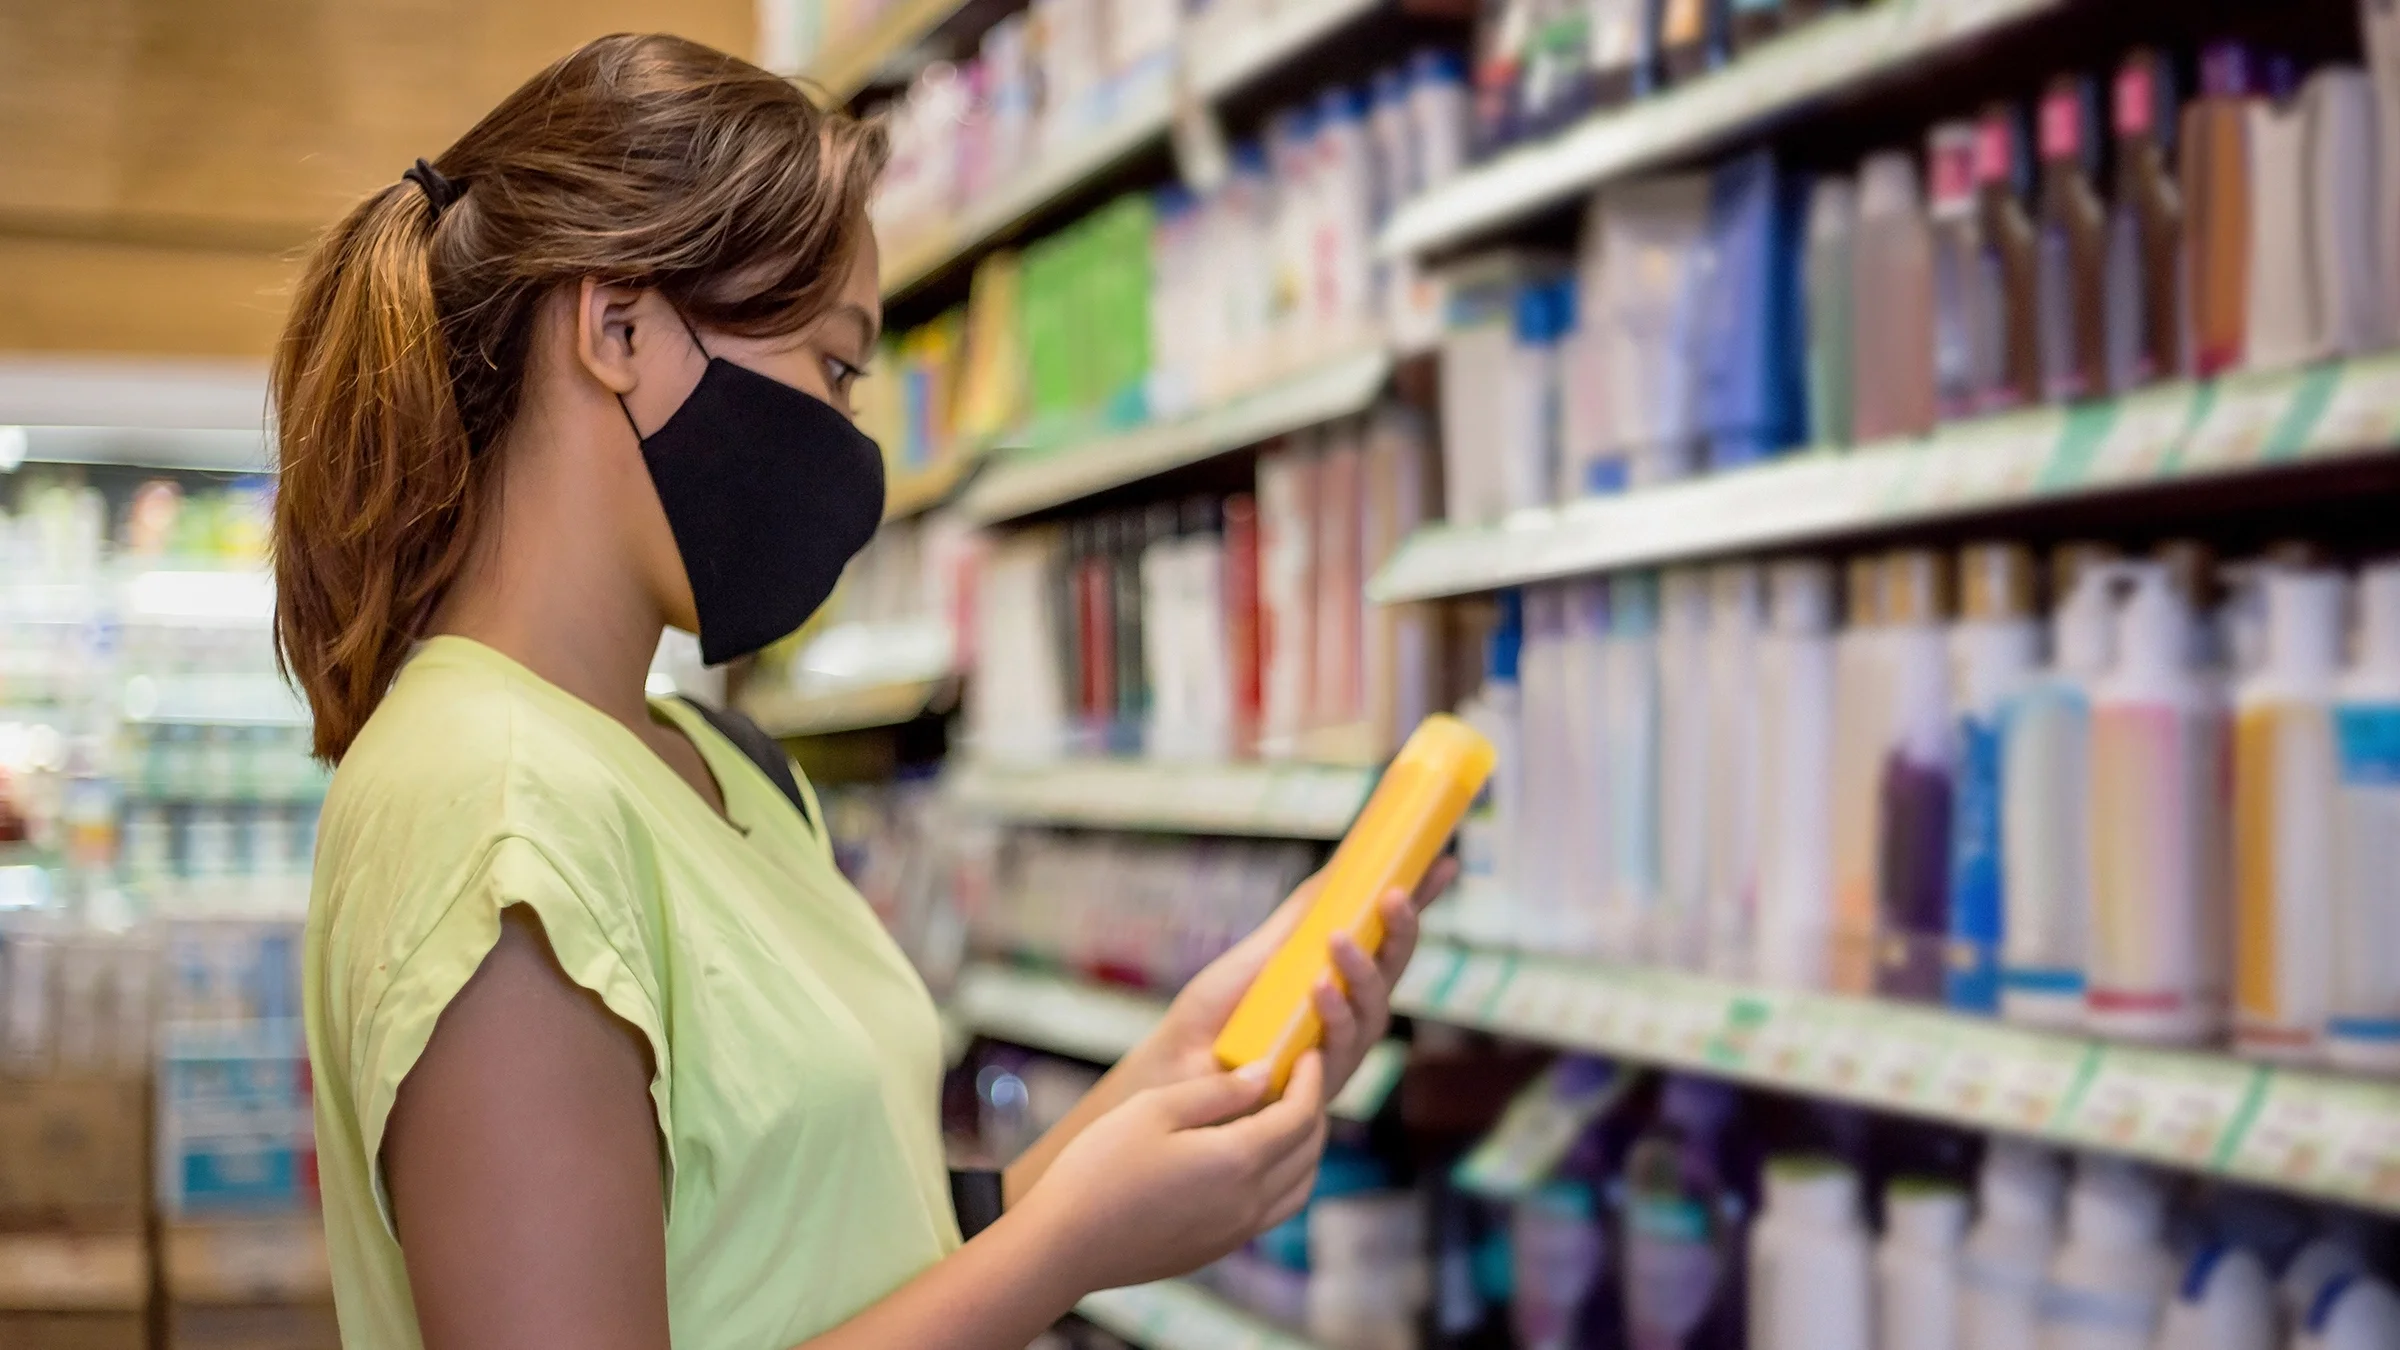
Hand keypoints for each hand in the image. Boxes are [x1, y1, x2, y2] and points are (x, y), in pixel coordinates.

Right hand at [1016, 1052, 1329, 1292]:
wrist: (1064, 1245)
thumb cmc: (1100, 1168)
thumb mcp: (1154, 1109)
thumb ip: (1217, 1090)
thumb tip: (1265, 1074)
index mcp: (1238, 1160)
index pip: (1300, 1115)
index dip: (1311, 1080)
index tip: (1309, 1054)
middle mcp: (1249, 1202)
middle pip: (1308, 1150)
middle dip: (1313, 1108)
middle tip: (1301, 1078)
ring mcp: (1237, 1231)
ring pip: (1300, 1186)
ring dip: (1305, 1148)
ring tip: (1288, 1116)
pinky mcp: (1219, 1248)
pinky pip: (1275, 1211)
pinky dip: (1286, 1179)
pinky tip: (1260, 1160)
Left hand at [1132, 857, 1458, 1101]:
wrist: (1174, 1072)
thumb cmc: (1215, 1017)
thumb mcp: (1259, 953)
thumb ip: (1300, 919)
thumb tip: (1340, 867)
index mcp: (1341, 982)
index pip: (1388, 940)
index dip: (1418, 904)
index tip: (1444, 863)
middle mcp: (1348, 1018)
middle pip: (1393, 973)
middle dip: (1402, 933)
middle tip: (1395, 896)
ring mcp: (1336, 1053)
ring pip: (1373, 1011)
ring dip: (1362, 972)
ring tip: (1339, 940)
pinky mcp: (1317, 1087)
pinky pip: (1338, 1048)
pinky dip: (1333, 1014)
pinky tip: (1320, 988)